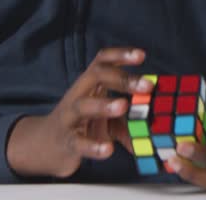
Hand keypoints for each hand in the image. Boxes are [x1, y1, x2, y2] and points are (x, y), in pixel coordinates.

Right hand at [6, 47, 152, 177]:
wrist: (44, 146)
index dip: (121, 55)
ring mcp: (70, 118)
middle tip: (147, 85)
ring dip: (104, 104)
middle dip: (122, 78)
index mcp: (90, 85)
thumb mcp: (108, 119)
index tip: (141, 56)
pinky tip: (107, 149)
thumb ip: (131, 121)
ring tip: (123, 106)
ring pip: (83, 105)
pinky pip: (78, 142)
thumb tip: (161, 128)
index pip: (103, 61)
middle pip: (96, 76)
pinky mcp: (66, 141)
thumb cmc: (82, 125)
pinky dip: (93, 145)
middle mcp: (79, 95)